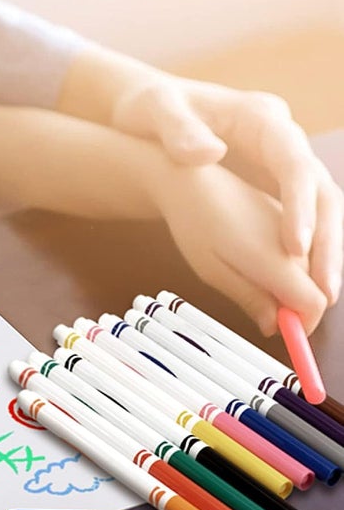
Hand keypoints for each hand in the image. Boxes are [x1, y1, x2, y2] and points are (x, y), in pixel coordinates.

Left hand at [113, 76, 342, 304]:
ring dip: (325, 252)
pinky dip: (307, 250)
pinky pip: (303, 218)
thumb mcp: (157, 112)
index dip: (301, 206)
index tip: (295, 247)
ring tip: (321, 297)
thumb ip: (179, 132)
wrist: (149, 109)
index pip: (295, 164)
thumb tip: (211, 153)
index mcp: (262, 118)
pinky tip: (304, 285)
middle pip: (323, 191)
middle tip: (326, 291)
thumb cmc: (153, 107)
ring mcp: (281, 161)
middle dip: (327, 240)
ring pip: (321, 209)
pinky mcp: (274, 181)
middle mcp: (283, 139)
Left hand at [153, 160, 331, 334]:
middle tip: (263, 311)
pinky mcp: (290, 219)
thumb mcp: (212, 270)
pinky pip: (303, 252)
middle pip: (317, 289)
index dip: (303, 324)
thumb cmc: (195, 223)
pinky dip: (290, 267)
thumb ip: (248, 298)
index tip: (281, 331)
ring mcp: (296, 227)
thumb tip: (273, 327)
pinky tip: (260, 263)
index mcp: (276, 258)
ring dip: (295, 287)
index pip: (315, 303)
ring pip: (312, 271)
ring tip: (254, 281)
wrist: (191, 177)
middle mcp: (295, 242)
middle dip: (298, 307)